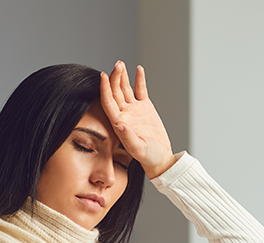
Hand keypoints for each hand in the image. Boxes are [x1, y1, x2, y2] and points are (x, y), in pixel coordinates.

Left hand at [99, 61, 176, 178]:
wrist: (160, 158)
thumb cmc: (148, 157)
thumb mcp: (139, 148)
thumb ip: (129, 137)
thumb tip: (120, 125)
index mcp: (119, 122)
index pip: (108, 102)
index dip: (105, 89)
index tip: (103, 76)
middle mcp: (124, 114)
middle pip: (116, 92)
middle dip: (115, 78)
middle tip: (117, 65)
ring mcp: (134, 110)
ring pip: (126, 89)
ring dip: (123, 76)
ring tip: (121, 64)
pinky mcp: (145, 107)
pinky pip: (141, 90)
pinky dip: (140, 80)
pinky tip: (139, 69)